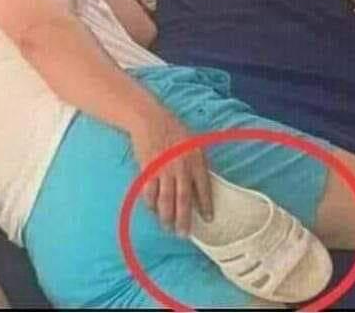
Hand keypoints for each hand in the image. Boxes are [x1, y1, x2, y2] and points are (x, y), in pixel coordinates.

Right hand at [129, 113, 213, 237]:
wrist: (150, 120)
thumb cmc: (174, 132)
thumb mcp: (194, 146)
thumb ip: (199, 166)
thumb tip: (202, 189)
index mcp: (196, 161)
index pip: (203, 189)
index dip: (205, 205)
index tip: (207, 219)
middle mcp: (180, 167)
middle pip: (183, 200)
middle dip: (183, 220)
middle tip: (183, 234)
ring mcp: (163, 169)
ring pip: (165, 200)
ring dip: (166, 216)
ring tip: (167, 227)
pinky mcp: (147, 169)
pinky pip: (149, 192)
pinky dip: (150, 203)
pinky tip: (152, 210)